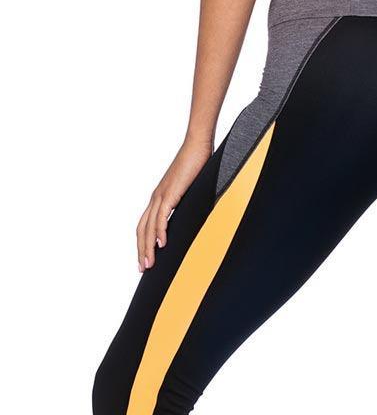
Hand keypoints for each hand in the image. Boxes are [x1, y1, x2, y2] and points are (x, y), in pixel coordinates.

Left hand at [136, 136, 212, 271]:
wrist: (197, 145)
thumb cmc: (197, 164)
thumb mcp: (191, 191)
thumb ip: (189, 204)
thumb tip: (195, 216)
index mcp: (160, 198)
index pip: (146, 225)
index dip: (143, 243)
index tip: (146, 259)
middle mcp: (156, 198)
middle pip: (143, 229)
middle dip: (141, 250)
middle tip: (142, 268)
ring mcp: (161, 195)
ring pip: (150, 227)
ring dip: (148, 247)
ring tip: (149, 263)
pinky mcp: (170, 193)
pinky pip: (162, 217)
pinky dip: (160, 232)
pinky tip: (161, 244)